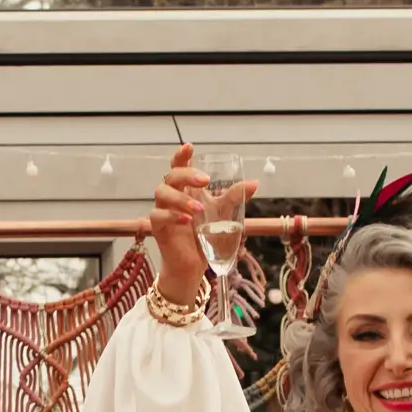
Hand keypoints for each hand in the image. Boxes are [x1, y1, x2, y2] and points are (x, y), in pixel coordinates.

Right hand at [145, 144, 241, 309]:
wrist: (193, 265)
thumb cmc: (205, 234)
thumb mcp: (224, 213)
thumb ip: (234, 197)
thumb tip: (254, 183)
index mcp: (186, 188)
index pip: (179, 166)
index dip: (182, 155)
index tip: (189, 146)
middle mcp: (172, 195)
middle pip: (171, 175)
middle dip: (187, 174)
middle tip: (206, 181)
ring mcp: (162, 210)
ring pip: (162, 192)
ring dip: (181, 198)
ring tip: (198, 209)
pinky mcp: (157, 227)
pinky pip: (158, 215)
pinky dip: (172, 216)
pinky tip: (186, 221)